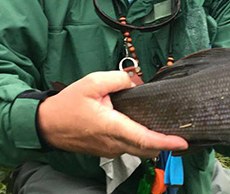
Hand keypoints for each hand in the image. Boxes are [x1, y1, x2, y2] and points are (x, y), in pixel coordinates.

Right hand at [38, 71, 187, 157]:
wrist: (47, 124)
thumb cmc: (67, 104)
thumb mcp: (92, 82)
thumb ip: (118, 79)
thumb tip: (135, 82)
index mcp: (112, 127)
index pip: (145, 139)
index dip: (166, 142)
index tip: (182, 142)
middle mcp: (113, 143)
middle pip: (146, 149)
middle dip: (164, 143)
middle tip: (178, 132)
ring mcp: (109, 150)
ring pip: (137, 150)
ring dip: (151, 142)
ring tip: (162, 127)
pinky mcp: (105, 151)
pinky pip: (127, 148)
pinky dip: (139, 141)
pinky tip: (141, 127)